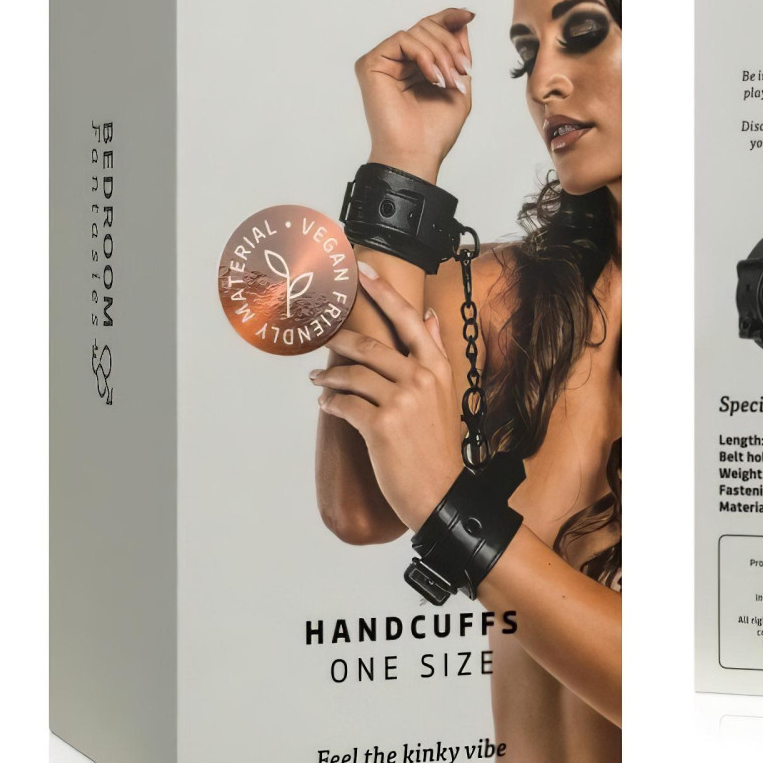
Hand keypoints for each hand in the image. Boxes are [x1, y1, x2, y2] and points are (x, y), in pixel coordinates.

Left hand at [310, 264, 461, 530]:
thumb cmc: (438, 444)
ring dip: (329, 375)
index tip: (362, 271)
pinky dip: (330, 402)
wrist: (440, 492)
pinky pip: (344, 404)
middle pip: (370, 345)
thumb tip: (430, 317)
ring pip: (353, 374)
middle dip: (340, 339)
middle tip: (322, 337)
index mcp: (436, 367)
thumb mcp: (444, 393)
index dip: (383, 291)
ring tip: (318, 379)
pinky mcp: (381, 426)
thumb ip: (435, 352)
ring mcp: (401, 402)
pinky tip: (327, 404)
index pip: (407, 318)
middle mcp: (420, 378)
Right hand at [355, 8, 474, 180]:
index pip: (431, 30)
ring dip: (441, 54)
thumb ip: (458, 53)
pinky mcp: (371, 63)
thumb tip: (461, 20)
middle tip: (463, 70)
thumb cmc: (434, 130)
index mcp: (416, 65)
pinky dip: (424, 55)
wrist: (416, 152)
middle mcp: (398, 61)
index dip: (449, 18)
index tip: (469, 15)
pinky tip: (432, 78)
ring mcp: (383, 61)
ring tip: (449, 80)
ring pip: (418, 31)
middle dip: (451, 45)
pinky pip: (403, 39)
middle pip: (427, 27)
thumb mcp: (458, 84)